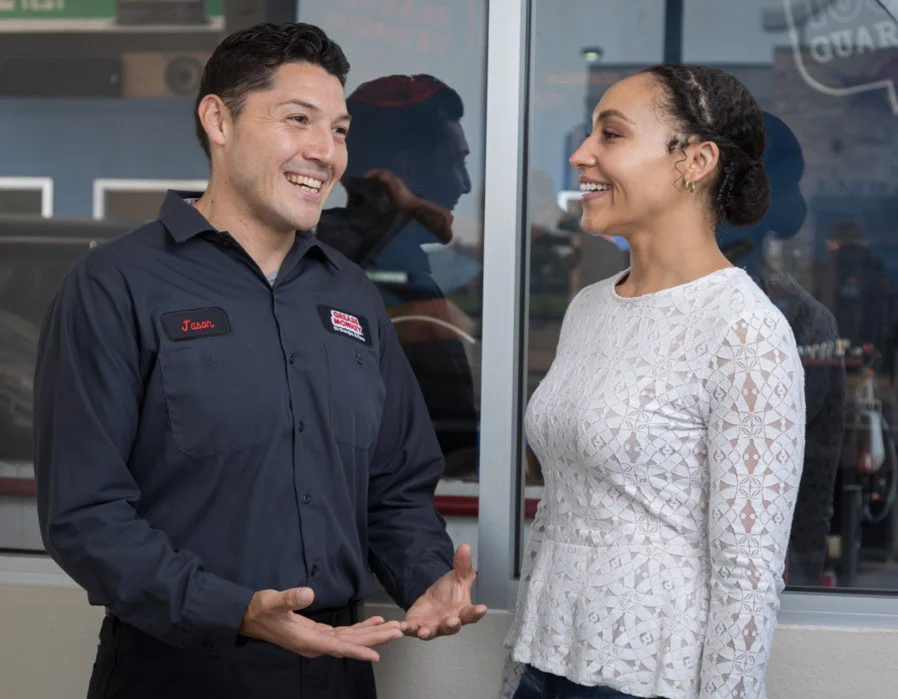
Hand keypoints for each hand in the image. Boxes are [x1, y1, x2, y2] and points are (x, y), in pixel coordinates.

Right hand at [240, 587, 402, 661]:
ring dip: (371, 633)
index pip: (337, 647)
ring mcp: (317, 640)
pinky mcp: (318, 634)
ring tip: (392, 627)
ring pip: (350, 638)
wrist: (250, 616)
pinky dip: (359, 628)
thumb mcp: (273, 602)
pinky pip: (344, 633)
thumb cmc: (261, 609)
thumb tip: (308, 593)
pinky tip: (373, 622)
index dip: (358, 650)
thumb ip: (290, 599)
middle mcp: (316, 644)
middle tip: (397, 631)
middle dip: (374, 638)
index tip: (377, 655)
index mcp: (307, 640)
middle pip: (350, 643)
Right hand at [364, 168, 418, 211]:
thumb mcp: (395, 190)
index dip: (371, 173)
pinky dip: (378, 187)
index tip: (364, 178)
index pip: (380, 171)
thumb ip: (388, 182)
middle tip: (364, 183)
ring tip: (368, 188)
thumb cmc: (403, 199)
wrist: (412, 207)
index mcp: (393, 178)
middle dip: (372, 176)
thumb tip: (380, 176)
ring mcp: (394, 186)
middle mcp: (393, 180)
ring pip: (382, 180)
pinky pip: (384, 186)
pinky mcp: (394, 192)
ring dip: (375, 182)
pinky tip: (375, 194)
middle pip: (380, 175)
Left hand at [402, 544, 487, 639]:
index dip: (477, 612)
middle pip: (452, 626)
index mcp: (462, 611)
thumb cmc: (450, 592)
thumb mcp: (458, 576)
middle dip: (452, 625)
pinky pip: (412, 630)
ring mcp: (432, 626)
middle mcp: (448, 622)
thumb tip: (465, 547)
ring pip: (431, 632)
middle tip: (453, 621)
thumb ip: (462, 564)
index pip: (472, 613)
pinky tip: (403, 626)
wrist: (432, 598)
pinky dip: (408, 629)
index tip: (482, 609)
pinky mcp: (417, 626)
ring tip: (424, 632)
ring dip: (427, 633)